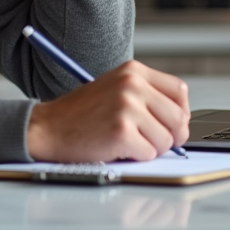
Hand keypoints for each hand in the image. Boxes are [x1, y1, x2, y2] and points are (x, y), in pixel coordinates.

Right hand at [25, 61, 189, 161]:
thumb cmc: (81, 113)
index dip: (180, 112)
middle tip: (151, 141)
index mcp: (133, 71)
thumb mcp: (115, 89)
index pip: (179, 91)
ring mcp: (127, 107)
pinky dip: (136, 157)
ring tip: (127, 142)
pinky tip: (118, 149)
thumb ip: (147, 96)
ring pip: (165, 140)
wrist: (48, 127)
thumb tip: (181, 121)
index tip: (170, 124)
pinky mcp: (121, 132)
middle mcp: (132, 85)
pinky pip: (149, 154)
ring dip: (151, 149)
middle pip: (178, 118)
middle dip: (170, 136)